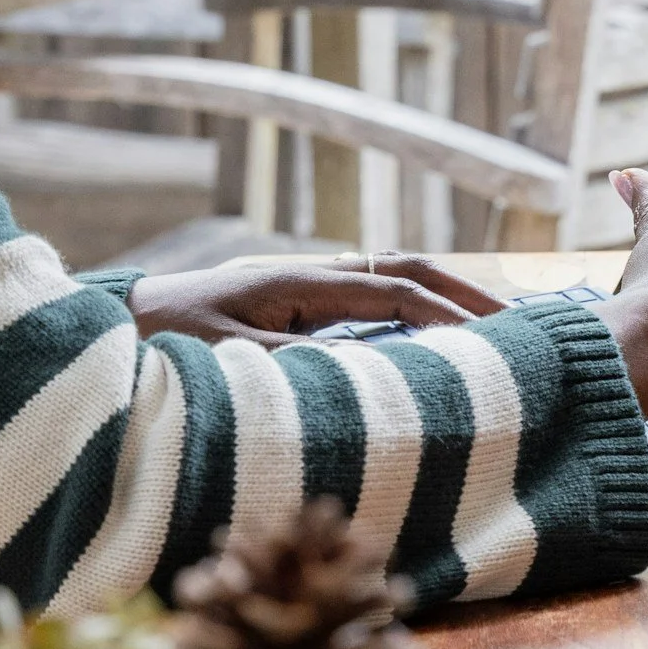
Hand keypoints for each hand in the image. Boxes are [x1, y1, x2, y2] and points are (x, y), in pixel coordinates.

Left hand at [125, 253, 504, 346]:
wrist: (128, 322)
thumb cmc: (170, 338)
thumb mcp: (231, 355)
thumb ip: (298, 366)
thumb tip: (369, 377)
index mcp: (303, 281)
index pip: (396, 291)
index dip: (449, 315)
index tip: (496, 342)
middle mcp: (314, 277)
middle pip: (407, 271)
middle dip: (464, 293)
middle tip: (519, 324)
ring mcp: (310, 289)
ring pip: (394, 284)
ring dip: (444, 301)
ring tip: (495, 330)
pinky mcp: (301, 308)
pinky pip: (372, 305)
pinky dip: (414, 316)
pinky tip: (435, 343)